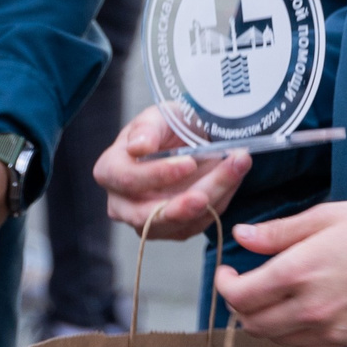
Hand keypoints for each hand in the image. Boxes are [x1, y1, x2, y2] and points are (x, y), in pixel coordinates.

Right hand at [96, 105, 249, 239]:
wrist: (189, 142)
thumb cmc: (167, 128)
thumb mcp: (158, 116)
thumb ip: (148, 128)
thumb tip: (139, 147)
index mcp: (110, 170)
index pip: (128, 180)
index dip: (157, 175)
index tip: (188, 163)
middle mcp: (122, 204)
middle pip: (149, 214)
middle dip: (182, 205)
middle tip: (206, 195)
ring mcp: (147, 222)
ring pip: (179, 223)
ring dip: (212, 198)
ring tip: (236, 167)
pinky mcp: (174, 230)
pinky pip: (198, 225)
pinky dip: (219, 202)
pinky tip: (234, 177)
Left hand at [215, 200, 346, 346]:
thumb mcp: (325, 216)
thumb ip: (279, 232)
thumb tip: (242, 235)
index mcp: (297, 272)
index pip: (240, 295)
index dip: (224, 285)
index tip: (227, 271)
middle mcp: (308, 308)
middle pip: (251, 323)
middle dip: (238, 305)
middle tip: (243, 284)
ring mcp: (327, 329)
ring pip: (274, 339)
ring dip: (262, 321)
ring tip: (269, 297)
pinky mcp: (345, 340)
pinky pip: (301, 346)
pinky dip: (288, 333)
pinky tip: (296, 311)